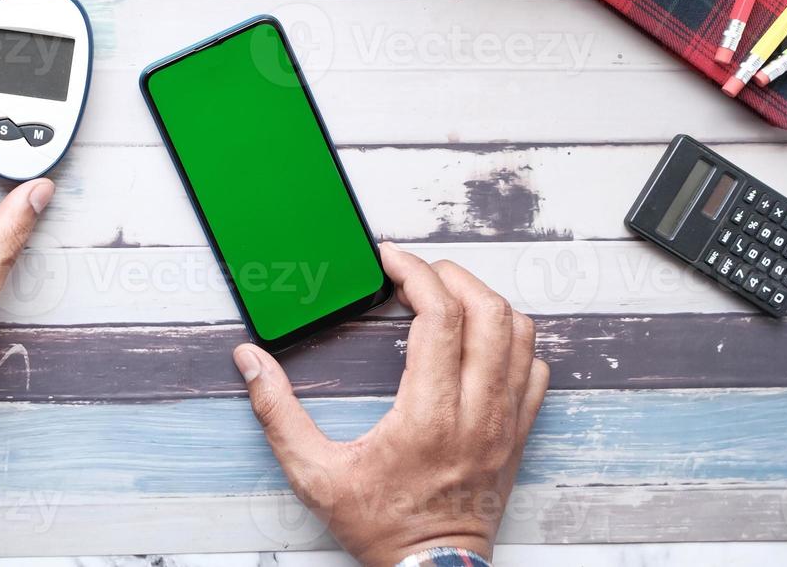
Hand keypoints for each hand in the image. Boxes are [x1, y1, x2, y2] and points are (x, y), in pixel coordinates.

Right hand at [233, 242, 547, 566]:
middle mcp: (476, 413)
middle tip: (418, 272)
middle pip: (489, 313)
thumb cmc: (379, 527)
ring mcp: (505, 424)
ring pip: (521, 335)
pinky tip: (479, 342)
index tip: (391, 260)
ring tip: (448, 297)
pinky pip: (536, 371)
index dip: (416, 273)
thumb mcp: (313, 473)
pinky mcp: (518, 436)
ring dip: (486, 303)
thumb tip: (251, 362)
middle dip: (452, 276)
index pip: (441, 317)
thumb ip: (276, 413)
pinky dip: (513, 342)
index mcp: (428, 416)